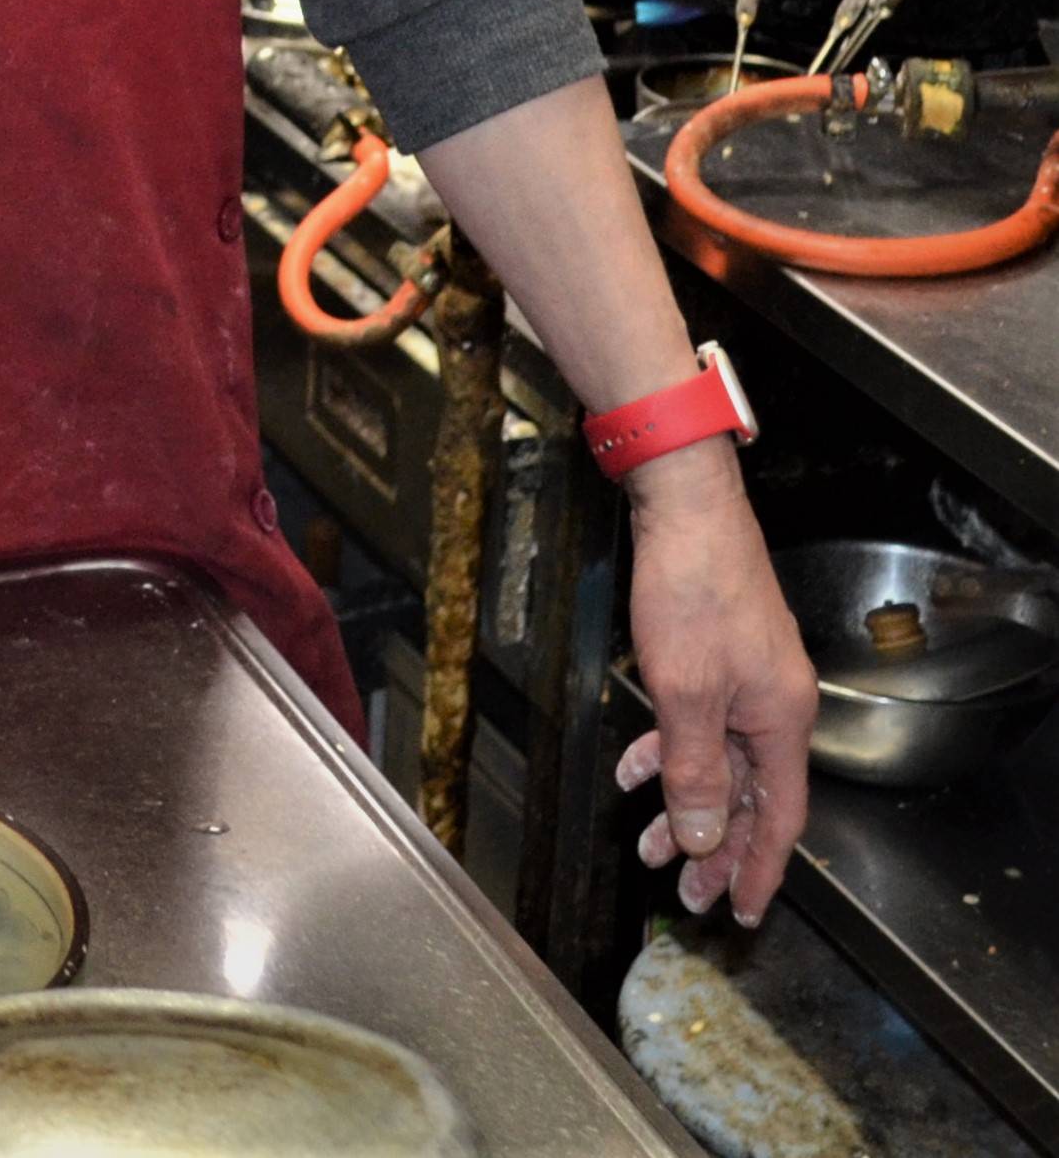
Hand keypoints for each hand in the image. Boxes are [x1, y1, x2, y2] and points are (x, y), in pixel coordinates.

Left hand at [615, 445, 817, 925]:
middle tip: (684, 890)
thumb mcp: (685, 693)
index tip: (743, 912)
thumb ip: (695, 770)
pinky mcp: (720, 652)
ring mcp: (748, 677)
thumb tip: (702, 839)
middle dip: (714, 847)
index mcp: (782, 721)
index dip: (760, 869)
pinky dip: (669, 747)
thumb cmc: (692, 592)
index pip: (779, 819)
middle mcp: (775, 704)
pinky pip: (699, 721)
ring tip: (645, 842)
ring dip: (684, 801)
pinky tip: (634, 765)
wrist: (684, 505)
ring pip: (719, 761)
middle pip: (749, 796)